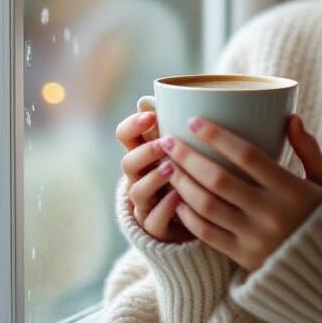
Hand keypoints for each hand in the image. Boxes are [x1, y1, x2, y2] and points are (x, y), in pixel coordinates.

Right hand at [115, 106, 195, 243]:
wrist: (197, 217)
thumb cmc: (190, 171)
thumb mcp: (185, 146)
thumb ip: (177, 124)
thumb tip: (167, 96)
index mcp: (143, 153)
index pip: (124, 135)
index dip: (133, 125)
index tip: (151, 115)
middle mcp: (139, 177)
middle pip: (128, 163)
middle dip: (145, 152)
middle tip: (164, 143)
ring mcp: (146, 203)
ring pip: (137, 191)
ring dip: (153, 178)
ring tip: (171, 169)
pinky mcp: (156, 227)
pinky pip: (154, 220)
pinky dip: (165, 209)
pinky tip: (178, 198)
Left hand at [159, 113, 321, 272]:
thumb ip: (309, 150)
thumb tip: (291, 117)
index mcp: (291, 189)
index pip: (247, 155)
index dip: (217, 136)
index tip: (194, 121)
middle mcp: (271, 214)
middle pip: (218, 180)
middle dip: (187, 157)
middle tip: (167, 140)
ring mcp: (256, 238)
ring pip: (207, 207)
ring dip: (182, 184)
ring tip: (168, 167)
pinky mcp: (245, 259)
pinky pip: (208, 235)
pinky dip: (189, 216)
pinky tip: (178, 199)